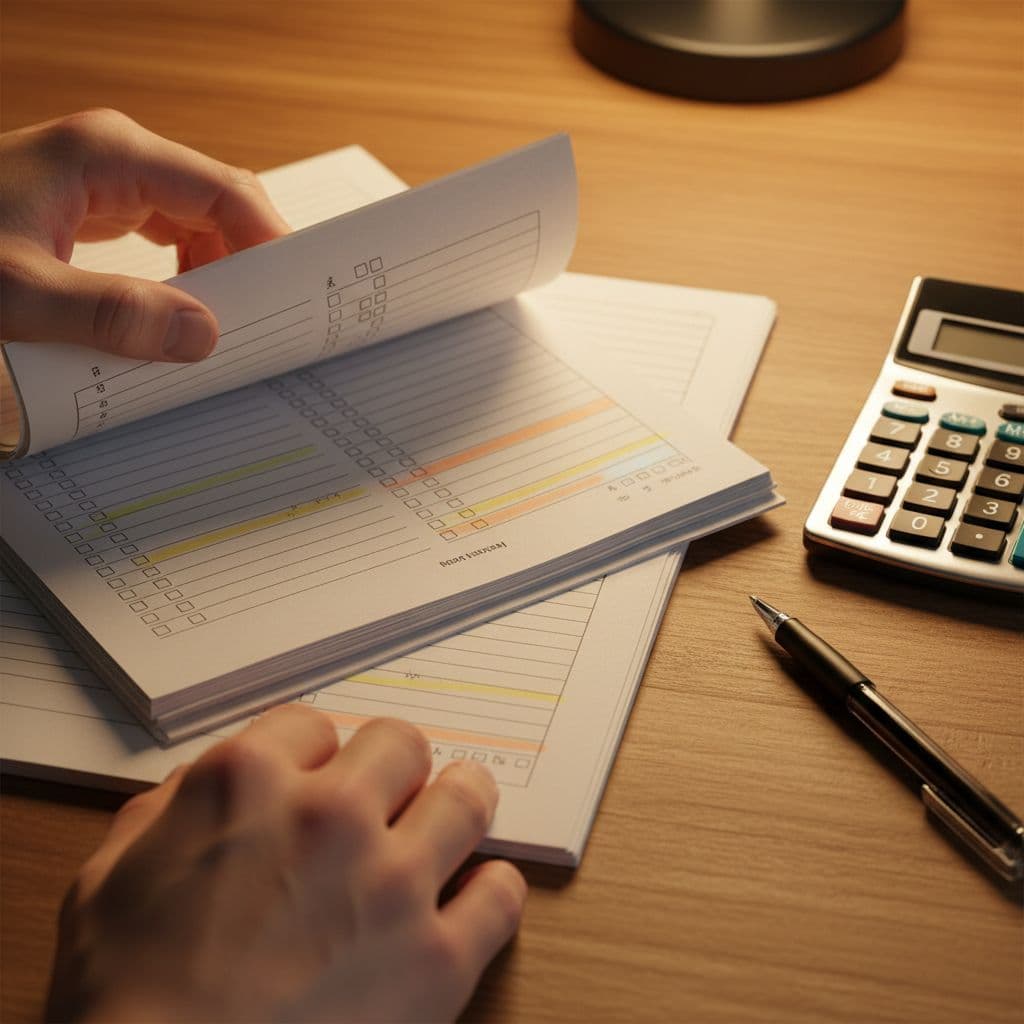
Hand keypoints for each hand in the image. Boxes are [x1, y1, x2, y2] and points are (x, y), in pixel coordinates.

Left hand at [0, 109, 288, 361]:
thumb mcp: (21, 296)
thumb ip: (113, 316)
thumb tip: (201, 336)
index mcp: (108, 154)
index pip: (223, 188)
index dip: (268, 238)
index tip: (295, 290)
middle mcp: (116, 156)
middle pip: (218, 200)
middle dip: (249, 258)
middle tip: (269, 315)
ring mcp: (106, 178)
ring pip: (197, 218)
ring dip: (219, 270)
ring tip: (226, 320)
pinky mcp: (96, 206)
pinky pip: (168, 233)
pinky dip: (187, 272)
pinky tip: (182, 308)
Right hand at [46, 706, 525, 1022]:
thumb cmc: (124, 1005)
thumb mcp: (106, 886)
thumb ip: (161, 816)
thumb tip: (197, 792)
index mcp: (247, 784)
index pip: (309, 724)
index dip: (312, 752)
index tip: (318, 773)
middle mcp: (329, 815)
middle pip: (397, 744)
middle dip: (389, 766)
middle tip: (388, 792)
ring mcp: (392, 884)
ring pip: (465, 797)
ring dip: (458, 801)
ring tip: (453, 812)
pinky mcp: (436, 959)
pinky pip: (500, 896)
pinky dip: (494, 889)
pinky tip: (478, 891)